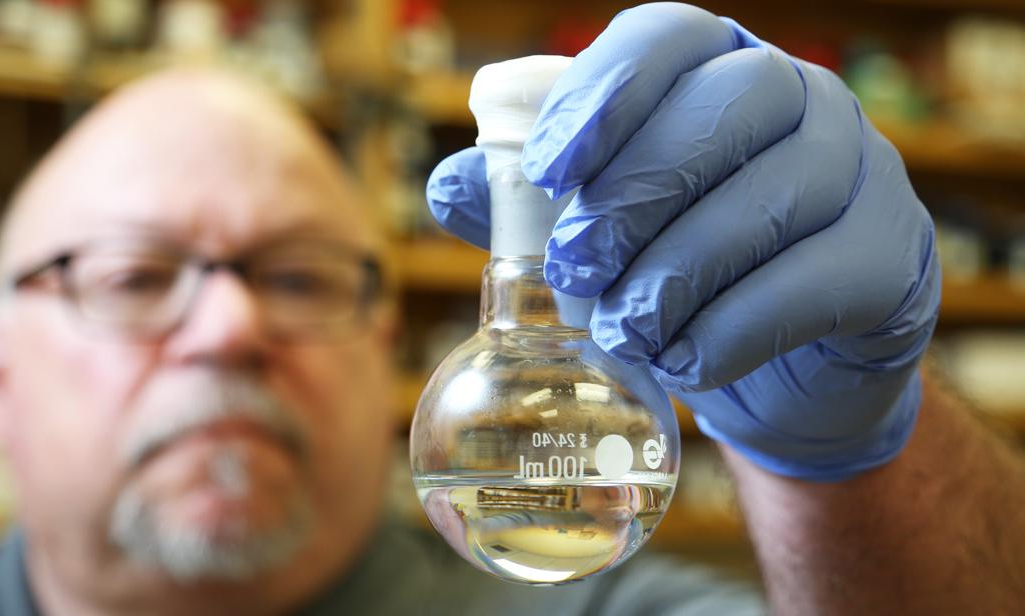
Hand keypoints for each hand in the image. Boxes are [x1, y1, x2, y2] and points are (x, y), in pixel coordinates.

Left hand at [425, 2, 939, 480]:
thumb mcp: (598, 233)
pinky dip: (735, 326)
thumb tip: (449, 184)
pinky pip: (818, 278)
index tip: (548, 169)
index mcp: (717, 68)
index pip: (664, 38)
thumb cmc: (678, 273)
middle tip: (576, 268)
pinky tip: (683, 360)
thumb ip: (524, 204)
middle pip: (726, 107)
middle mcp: (801, 98)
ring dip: (680, 271)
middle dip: (636, 193)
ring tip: (623, 330)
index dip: (602, 94)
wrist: (783, 366)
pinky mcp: (893, 257)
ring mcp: (863, 170)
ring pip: (773, 196)